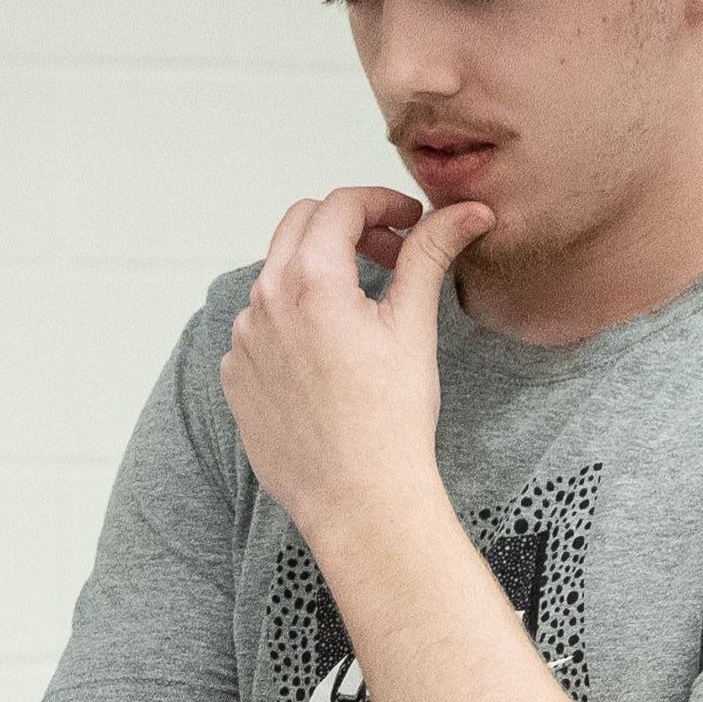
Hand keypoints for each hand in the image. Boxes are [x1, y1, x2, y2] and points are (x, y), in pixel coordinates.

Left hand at [216, 187, 490, 558]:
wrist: (358, 498)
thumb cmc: (390, 420)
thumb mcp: (414, 325)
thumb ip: (429, 254)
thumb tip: (467, 213)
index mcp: (310, 280)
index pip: (339, 205)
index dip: (381, 203)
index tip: (408, 222)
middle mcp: (264, 302)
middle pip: (299, 225)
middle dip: (346, 227)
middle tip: (388, 254)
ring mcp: (243, 341)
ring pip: (276, 276)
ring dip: (316, 274)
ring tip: (361, 310)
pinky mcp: (236, 376)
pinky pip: (260, 327)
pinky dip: (292, 322)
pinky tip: (328, 356)